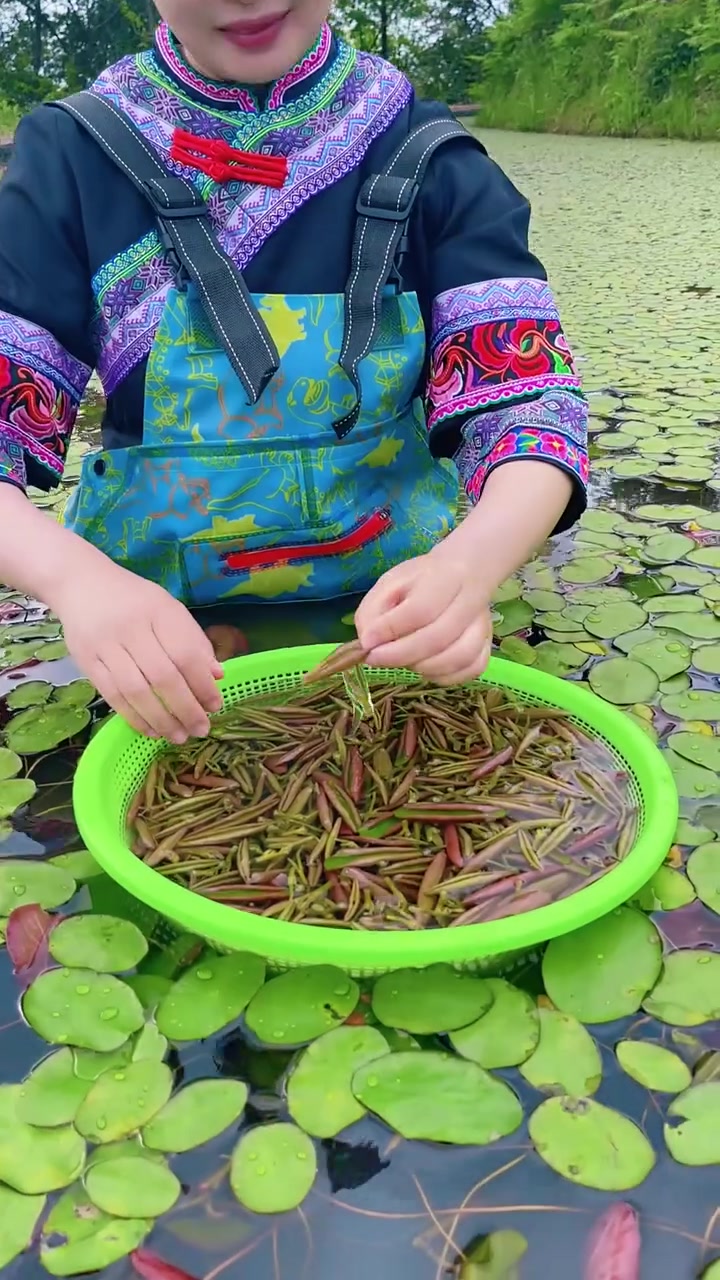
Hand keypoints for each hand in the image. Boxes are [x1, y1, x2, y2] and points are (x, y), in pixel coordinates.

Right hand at [54, 560, 223, 741]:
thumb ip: (193, 641)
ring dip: (161, 719)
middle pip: (162, 676)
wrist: (82, 584)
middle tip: (201, 729)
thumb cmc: (134, 599)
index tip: (215, 706)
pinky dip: (135, 717)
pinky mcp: (87, 662)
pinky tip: (152, 730)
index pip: (186, 654)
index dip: (203, 685)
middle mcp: (131, 627)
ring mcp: (105, 646)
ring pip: (136, 691)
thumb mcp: (169, 609)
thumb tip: (217, 676)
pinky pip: (113, 696)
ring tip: (179, 736)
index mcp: (159, 611)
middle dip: (186, 708)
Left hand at [355, 545, 492, 683]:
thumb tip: (368, 643)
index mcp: (445, 577)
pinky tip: (427, 668)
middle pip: (439, 637)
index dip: (391, 630)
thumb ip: (373, 611)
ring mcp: (484, 625)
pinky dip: (446, 676)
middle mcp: (471, 602)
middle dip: (401, 655)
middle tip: (376, 658)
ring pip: (460, 657)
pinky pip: (472, 669)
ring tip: (404, 661)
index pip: (420, 609)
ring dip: (424, 667)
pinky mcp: (488, 643)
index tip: (368, 643)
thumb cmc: (421, 581)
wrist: (464, 572)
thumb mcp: (389, 584)